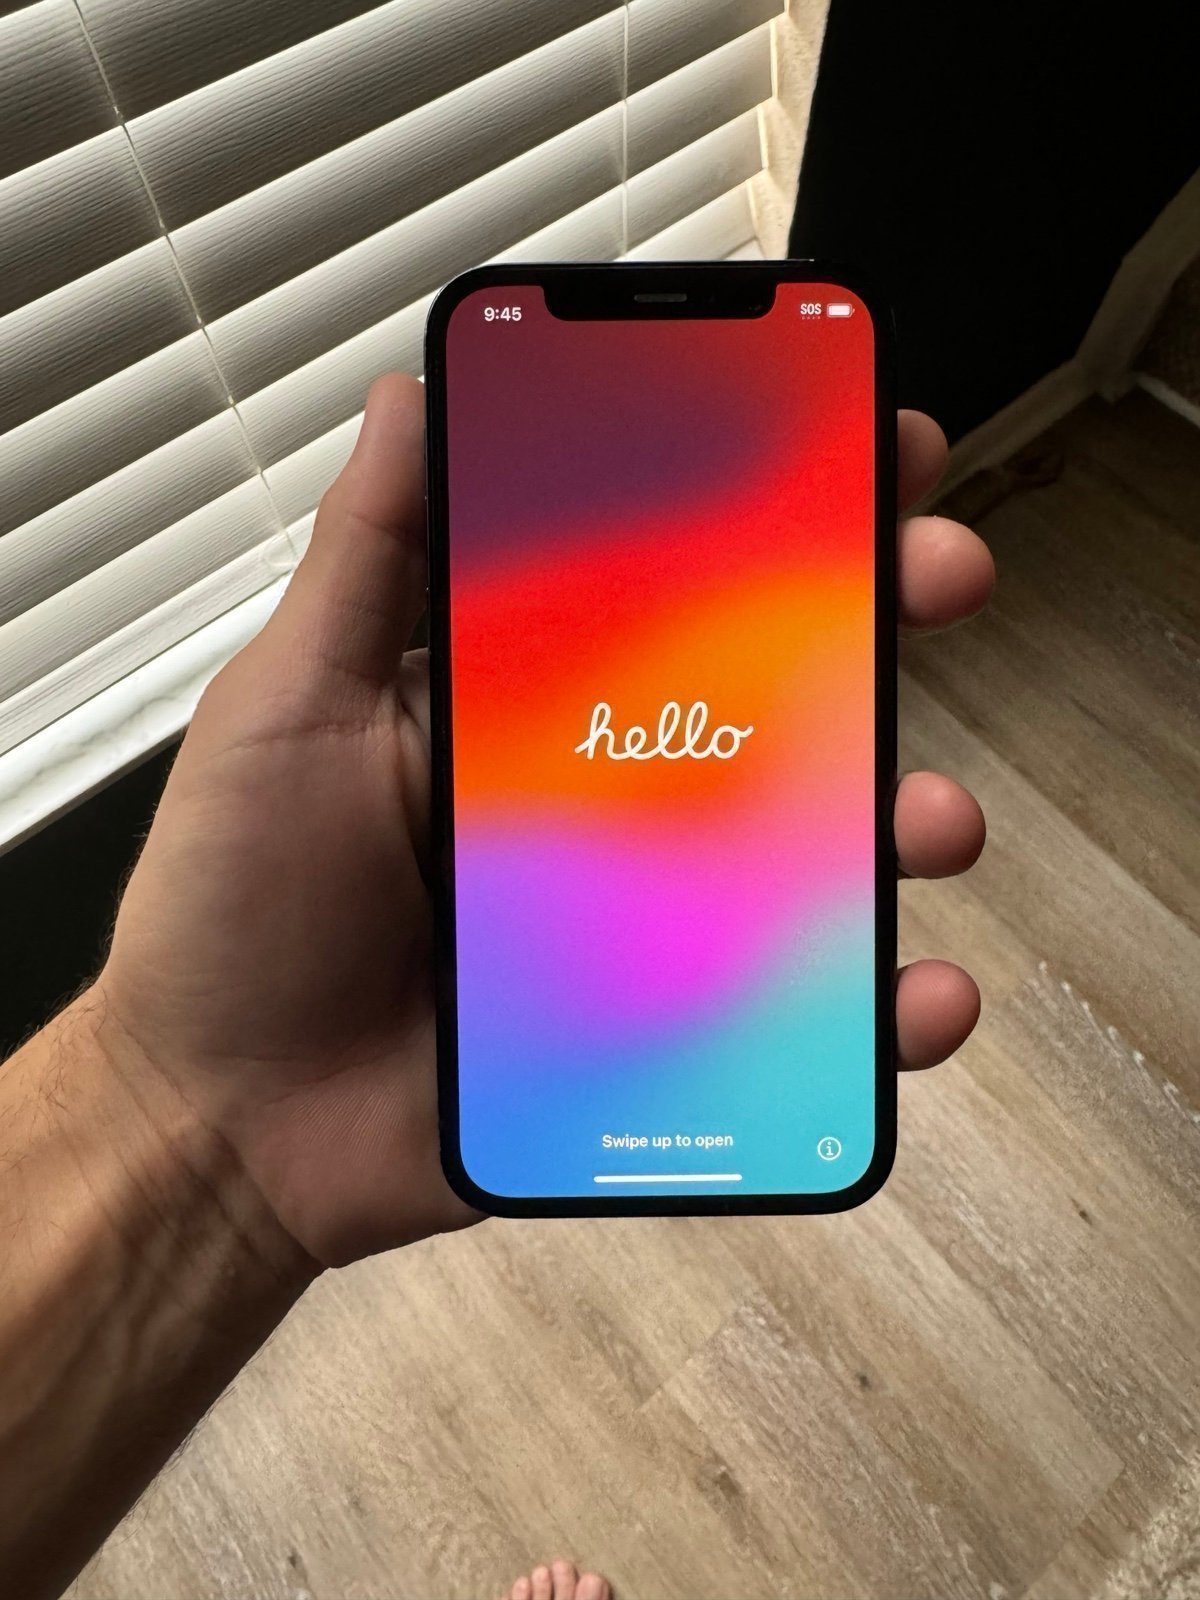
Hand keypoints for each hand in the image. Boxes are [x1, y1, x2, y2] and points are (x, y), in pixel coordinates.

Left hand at [92, 376, 992, 1267]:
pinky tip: (914, 993)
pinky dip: (877, 1008)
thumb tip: (414, 394)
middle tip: (938, 574)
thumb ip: (367, 560)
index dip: (764, 507)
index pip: (666, 579)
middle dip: (874, 623)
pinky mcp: (657, 1031)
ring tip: (927, 820)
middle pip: (765, 697)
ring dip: (901, 817)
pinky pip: (794, 1015)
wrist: (222, 1125)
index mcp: (521, 701)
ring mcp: (640, 914)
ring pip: (807, 850)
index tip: (856, 440)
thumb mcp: (289, 705)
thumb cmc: (233, 909)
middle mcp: (598, 794)